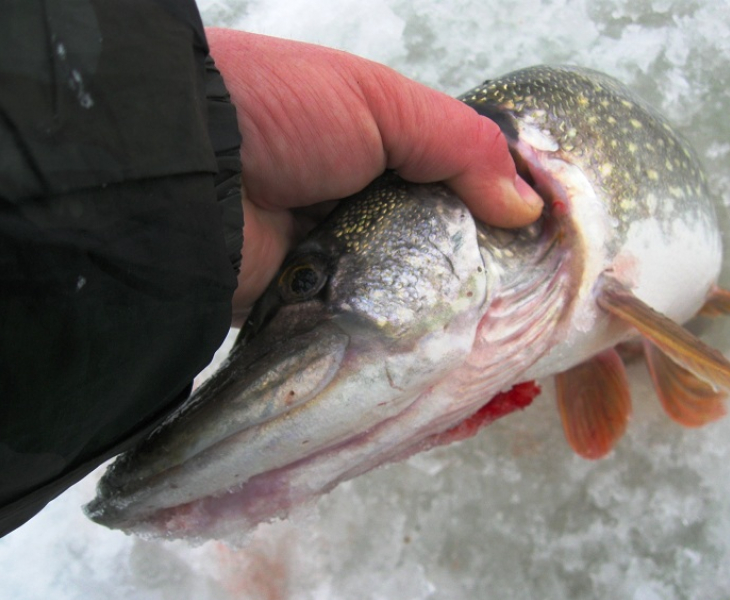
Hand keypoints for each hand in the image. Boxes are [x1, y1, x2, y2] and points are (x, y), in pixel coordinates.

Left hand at [207, 28, 543, 324]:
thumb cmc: (279, 113)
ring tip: (511, 350)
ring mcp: (339, 267)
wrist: (184, 174)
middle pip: (436, 252)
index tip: (545, 253)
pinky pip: (368, 337)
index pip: (454, 192)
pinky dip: (405, 351)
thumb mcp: (381, 102)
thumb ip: (461, 144)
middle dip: (480, 281)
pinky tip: (456, 368)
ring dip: (450, 322)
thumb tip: (528, 206)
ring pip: (408, 301)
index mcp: (378, 157)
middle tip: (534, 313)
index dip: (497, 219)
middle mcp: (361, 212)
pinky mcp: (313, 314)